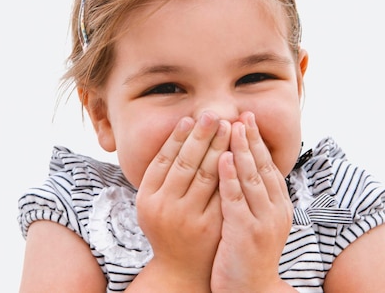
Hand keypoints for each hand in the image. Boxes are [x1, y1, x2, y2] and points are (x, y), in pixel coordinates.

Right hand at [134, 111, 228, 287]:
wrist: (181, 269)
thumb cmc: (167, 227)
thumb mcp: (153, 201)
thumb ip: (160, 173)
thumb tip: (179, 133)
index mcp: (147, 197)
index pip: (163, 159)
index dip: (177, 137)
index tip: (190, 119)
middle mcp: (165, 207)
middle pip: (185, 163)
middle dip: (201, 136)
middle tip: (213, 115)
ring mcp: (189, 217)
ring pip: (205, 175)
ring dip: (218, 148)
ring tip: (228, 127)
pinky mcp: (211, 226)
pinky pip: (222, 192)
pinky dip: (229, 171)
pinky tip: (237, 154)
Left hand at [211, 112, 293, 291]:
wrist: (251, 290)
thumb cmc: (247, 253)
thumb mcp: (255, 220)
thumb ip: (253, 196)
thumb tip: (244, 167)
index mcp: (279, 206)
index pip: (268, 166)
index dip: (258, 142)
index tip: (247, 118)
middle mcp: (276, 210)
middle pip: (263, 166)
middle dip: (252, 138)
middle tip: (243, 113)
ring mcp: (263, 221)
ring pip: (252, 177)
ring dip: (241, 150)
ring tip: (232, 126)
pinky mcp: (246, 232)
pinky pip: (236, 198)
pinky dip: (229, 176)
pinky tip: (221, 158)